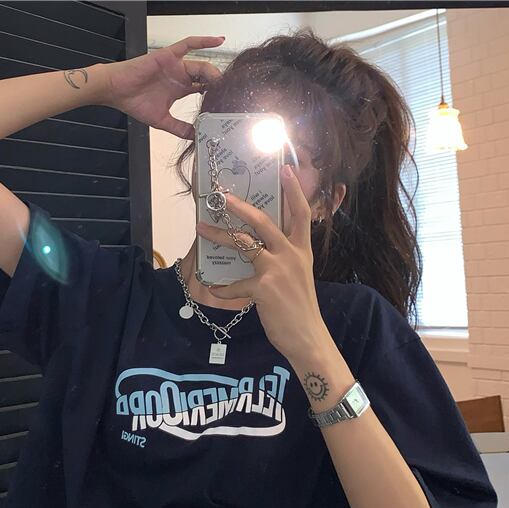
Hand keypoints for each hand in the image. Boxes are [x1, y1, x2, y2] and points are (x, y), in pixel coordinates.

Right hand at [101, 36, 224, 138]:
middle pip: (206, 77)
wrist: (117, 91)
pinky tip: (218, 40)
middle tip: (227, 94)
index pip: (204, 89)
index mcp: (181, 89)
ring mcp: (176, 65)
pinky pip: (188, 44)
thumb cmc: (135, 103)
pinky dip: (203, 41)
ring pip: (201, 65)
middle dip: (217, 85)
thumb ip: (179, 128)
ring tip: (222, 81)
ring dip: (213, 72)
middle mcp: (181, 76)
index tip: (225, 104)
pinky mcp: (169, 55)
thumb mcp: (162, 121)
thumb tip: (195, 137)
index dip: (215, 95)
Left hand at [198, 165, 330, 362]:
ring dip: (220, 235)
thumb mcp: (300, 276)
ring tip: (201, 229)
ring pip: (244, 244)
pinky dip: (222, 287)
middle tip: (223, 196)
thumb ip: (286, 258)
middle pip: (264, 222)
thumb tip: (261, 247)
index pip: (301, 214)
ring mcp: (277, 270)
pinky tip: (213, 289)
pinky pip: (235, 284)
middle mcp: (291, 255)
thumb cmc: (301, 309)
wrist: (307, 337)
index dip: (294, 190)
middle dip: (242, 207)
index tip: (285, 168)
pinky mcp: (263, 288)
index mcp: (302, 250)